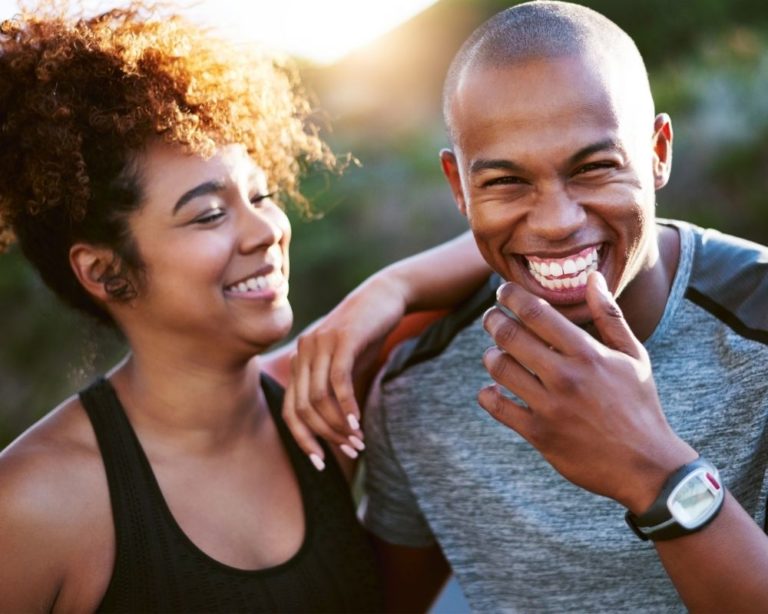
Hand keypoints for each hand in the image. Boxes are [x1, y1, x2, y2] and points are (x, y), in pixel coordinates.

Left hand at [282, 275, 406, 468]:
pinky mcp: (341, 339)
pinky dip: (346, 405)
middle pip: (301, 408)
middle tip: (350, 451)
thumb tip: (335, 429)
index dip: (303, 440)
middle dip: (324, 436)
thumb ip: (335, 392)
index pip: (290, 410)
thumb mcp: (347, 366)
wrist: (386, 296)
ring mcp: (320, 343)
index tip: (320, 462)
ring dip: (337, 425)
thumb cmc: (367, 334)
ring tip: (358, 441)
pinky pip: (337, 380)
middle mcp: (303, 352)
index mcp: (299, 361)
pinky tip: (357, 421)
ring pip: (318, 397)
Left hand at [478, 271, 695, 512]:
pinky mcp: (539, 434)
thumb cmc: (640, 405)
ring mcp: (550, 407)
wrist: (647, 466)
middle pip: (510, 337)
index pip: (536, 313)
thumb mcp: (633, 356)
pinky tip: (492, 389)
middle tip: (490, 317)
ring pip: (500, 370)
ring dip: (490, 356)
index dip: (511, 296)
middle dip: (493, 320)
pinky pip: (498, 408)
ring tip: (494, 352)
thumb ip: (609, 315)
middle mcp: (565, 377)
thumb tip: (592, 277)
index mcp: (587, 353)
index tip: (502, 291)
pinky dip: (488, 395)